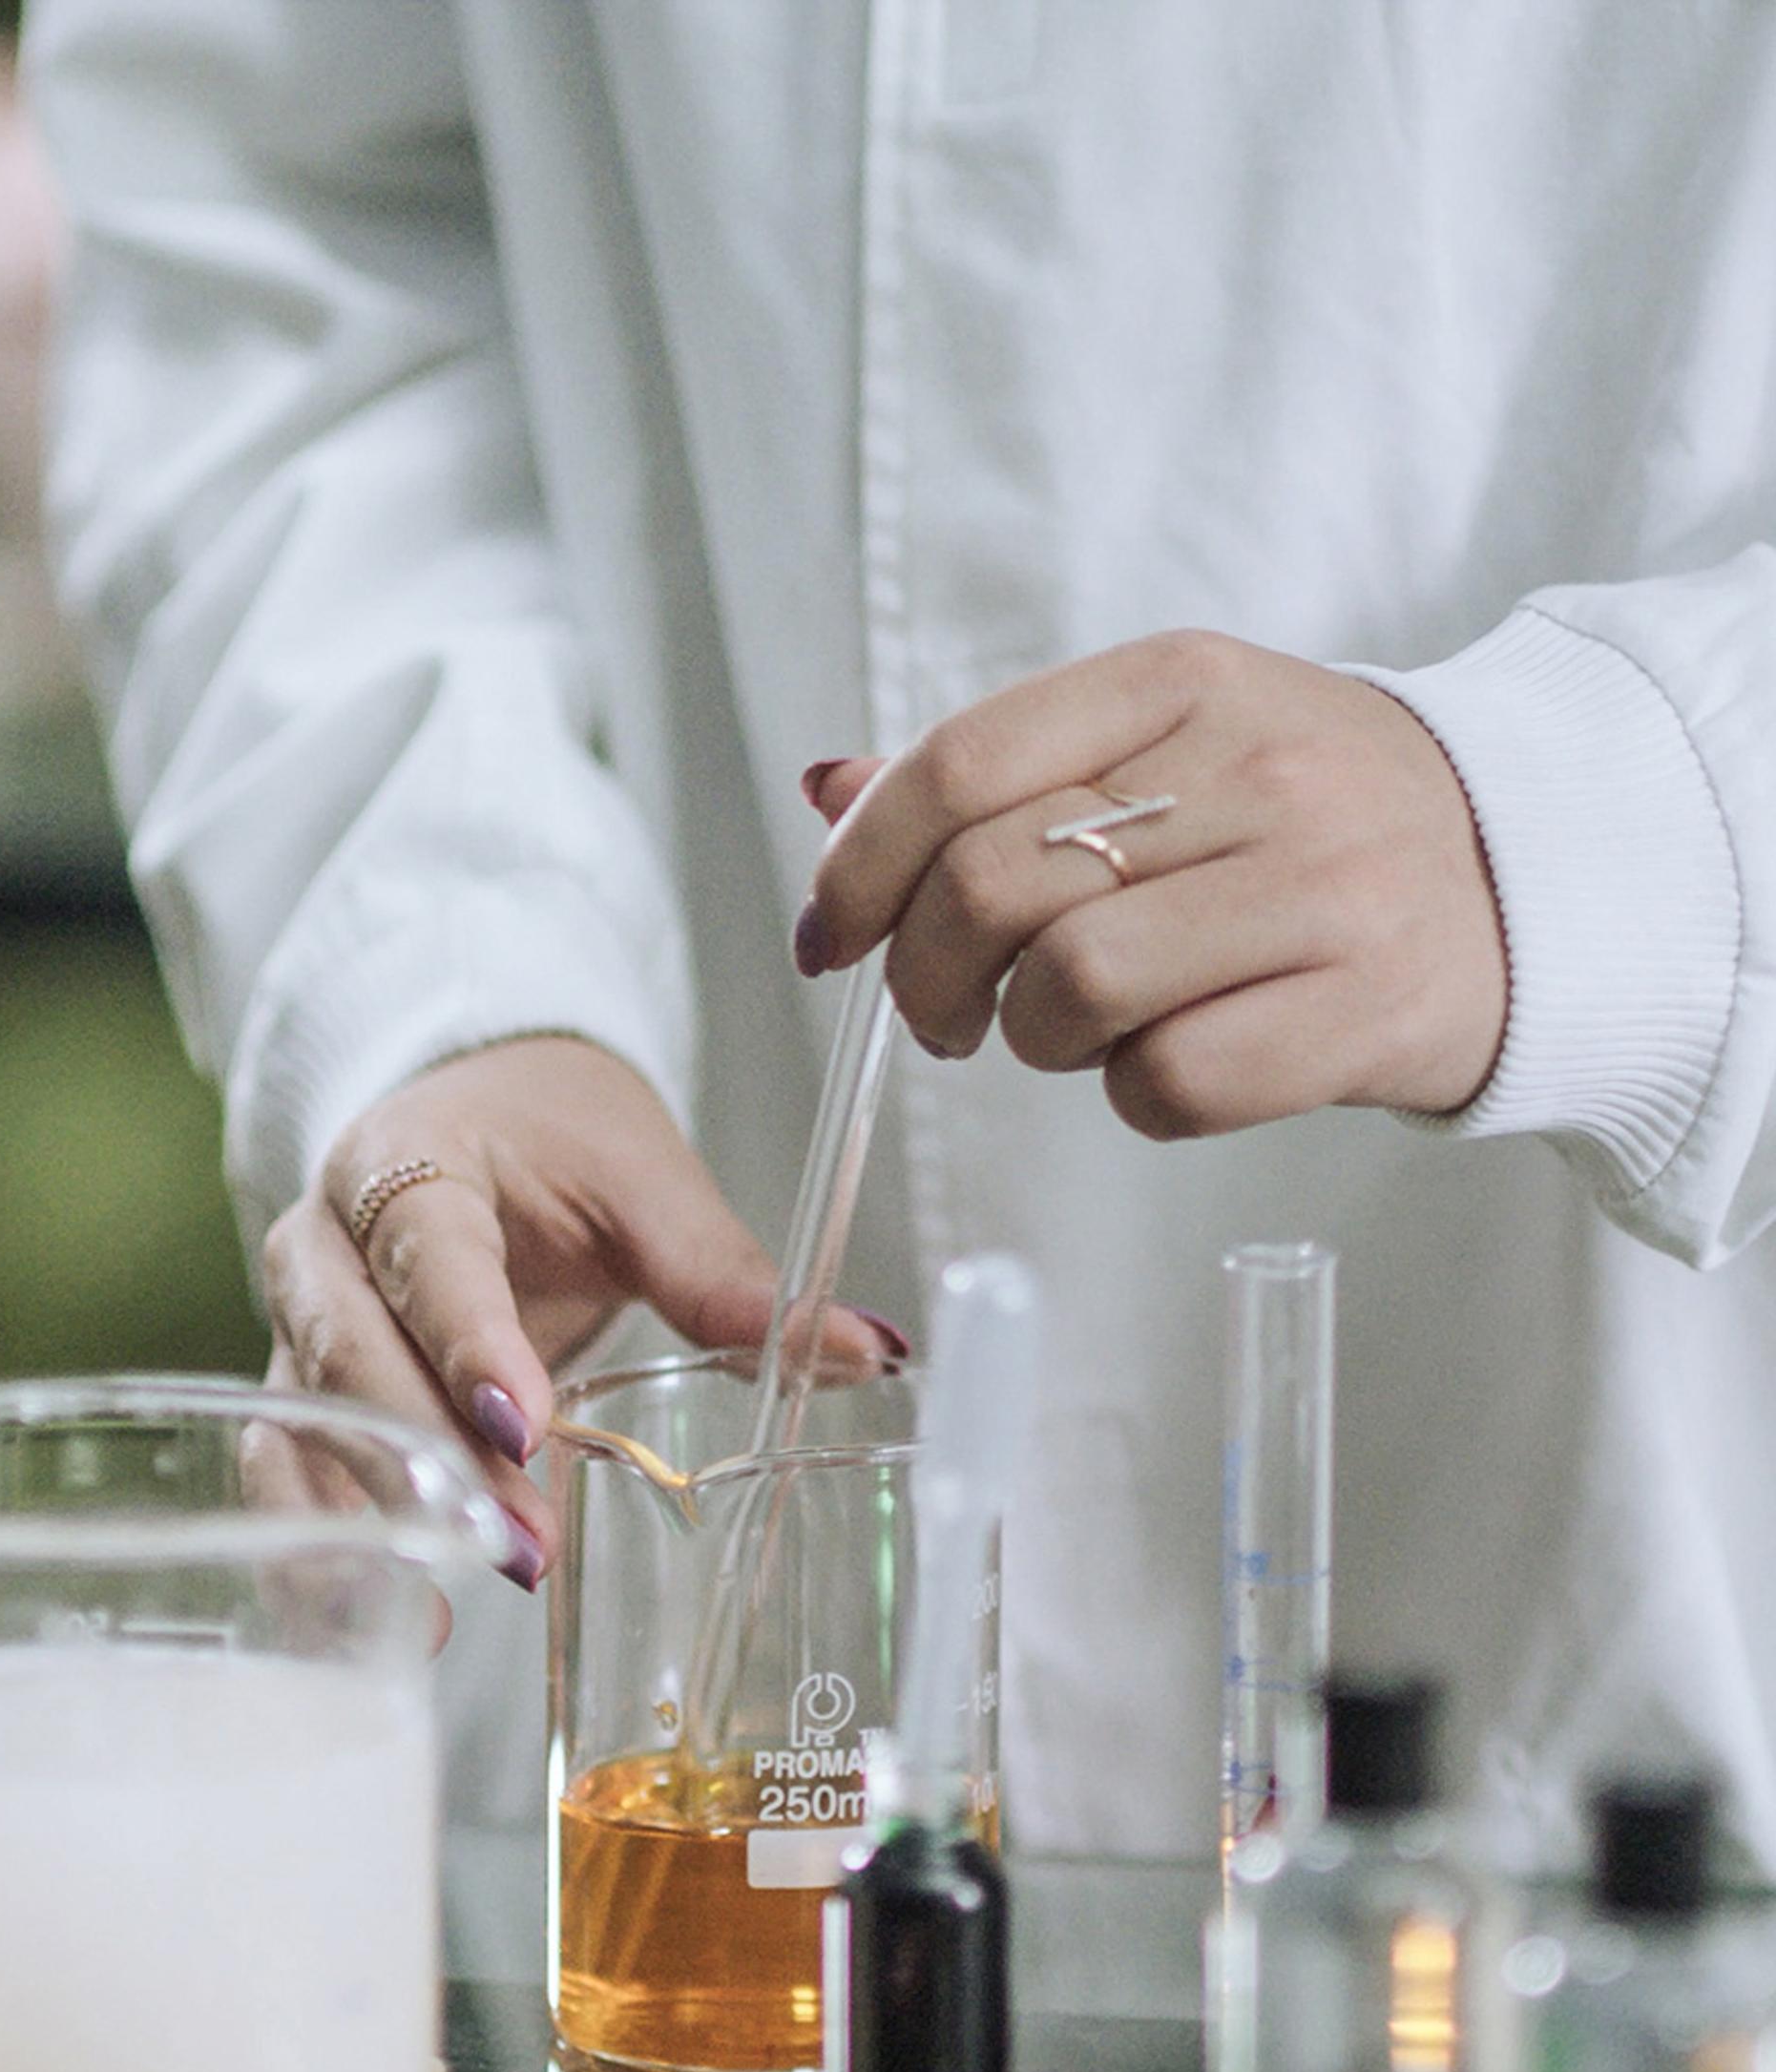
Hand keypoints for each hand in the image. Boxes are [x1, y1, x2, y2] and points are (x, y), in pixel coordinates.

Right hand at [260, 1037, 903, 1582]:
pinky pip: (285, 1470)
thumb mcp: (646, 1182)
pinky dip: (324, 1551)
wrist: (477, 1098)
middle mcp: (324, 1238)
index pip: (427, 1251)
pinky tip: (396, 1622)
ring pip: (300, 1424)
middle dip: (434, 1460)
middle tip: (521, 1548)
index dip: (469, 1341)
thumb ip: (729, 1274)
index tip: (525, 1424)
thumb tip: (861, 1350)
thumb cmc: (554, 1134)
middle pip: (352, 1354)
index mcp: (409, 1156)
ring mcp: (298, 1318)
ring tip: (443, 1614)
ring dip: (370, 1520)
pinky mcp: (299, 1388)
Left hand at [796, 632, 1507, 1136]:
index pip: (960, 766)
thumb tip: (830, 787)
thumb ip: (1005, 769)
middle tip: (940, 1016)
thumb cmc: (1308, 818)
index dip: (859, 868)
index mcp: (1184, 681)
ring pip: (1073, 990)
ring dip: (1032, 1039)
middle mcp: (1257, 769)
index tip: (831, 938)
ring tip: (1068, 1032)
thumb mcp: (1169, 743)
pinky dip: (1133, 1097)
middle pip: (993, 886)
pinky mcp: (1370, 1010)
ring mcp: (1324, 889)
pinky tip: (1160, 1067)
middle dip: (925, 976)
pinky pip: (1172, 1083)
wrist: (1532, 872)